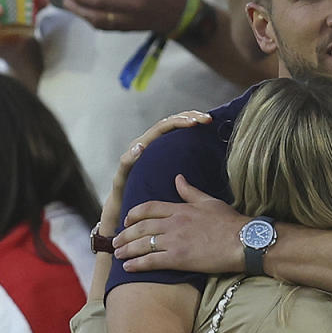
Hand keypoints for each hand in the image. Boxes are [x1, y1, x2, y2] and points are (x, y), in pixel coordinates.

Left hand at [61, 0, 186, 33]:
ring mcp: (129, 18)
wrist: (175, 12)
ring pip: (99, 18)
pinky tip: (80, 12)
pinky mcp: (126, 28)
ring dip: (80, 10)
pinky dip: (89, 20)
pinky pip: (104, 27)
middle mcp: (134, 3)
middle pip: (101, 1)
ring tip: (67, 1)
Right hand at [99, 111, 212, 234]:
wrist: (124, 214)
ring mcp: (131, 158)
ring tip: (184, 124)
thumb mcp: (172, 178)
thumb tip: (210, 156)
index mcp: (157, 146)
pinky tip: (141, 149)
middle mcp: (144, 146)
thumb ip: (186, 165)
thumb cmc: (151, 195)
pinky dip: (132, 154)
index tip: (209, 119)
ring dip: (166, 128)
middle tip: (205, 119)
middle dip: (186, 118)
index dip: (191, 118)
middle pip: (166, 125)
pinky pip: (126, 162)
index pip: (175, 125)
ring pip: (148, 137)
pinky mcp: (121, 174)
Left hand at [112, 174, 248, 273]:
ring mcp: (174, 241)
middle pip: (140, 227)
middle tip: (116, 241)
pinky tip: (128, 267)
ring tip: (118, 254)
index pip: (149, 208)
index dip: (134, 214)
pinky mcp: (178, 258)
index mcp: (181, 209)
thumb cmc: (230, 223)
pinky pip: (150, 261)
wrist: (243, 241)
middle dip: (124, 234)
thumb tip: (178, 178)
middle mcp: (173, 223)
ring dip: (126, 249)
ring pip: (141, 244)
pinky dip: (136, 264)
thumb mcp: (210, 201)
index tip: (127, 220)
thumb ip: (190, 191)